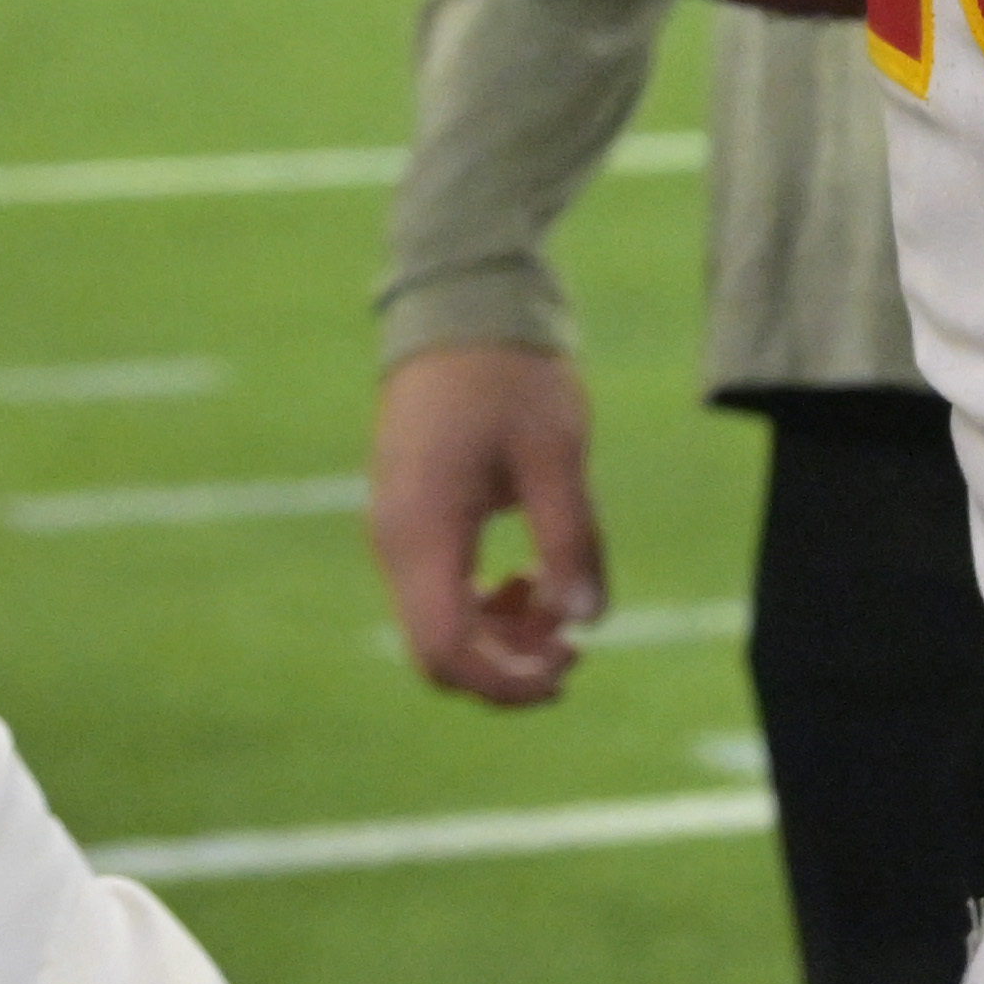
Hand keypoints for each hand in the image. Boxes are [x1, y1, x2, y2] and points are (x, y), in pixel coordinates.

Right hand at [370, 341, 604, 703]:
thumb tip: (587, 621)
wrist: (460, 303)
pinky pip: (438, 591)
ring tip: (561, 602)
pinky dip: (485, 603)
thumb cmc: (511, 372)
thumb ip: (571, 539)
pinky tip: (530, 578)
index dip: (507, 680)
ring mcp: (397, 530)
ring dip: (502, 636)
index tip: (571, 662)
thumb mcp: (556, 454)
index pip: (446, 649)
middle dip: (509, 665)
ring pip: (439, 625)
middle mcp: (396, 541)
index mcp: (425, 530)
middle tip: (576, 645)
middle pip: (439, 651)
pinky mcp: (411, 517)